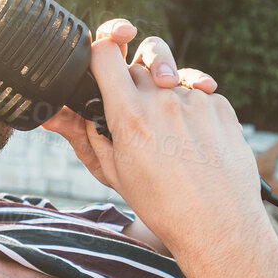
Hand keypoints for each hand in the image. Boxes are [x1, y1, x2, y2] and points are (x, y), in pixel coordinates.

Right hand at [42, 30, 217, 194]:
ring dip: (165, 99)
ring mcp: (194, 100)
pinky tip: (194, 143)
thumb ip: (88, 135)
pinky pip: (199, 95)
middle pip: (137, 67)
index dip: (99, 52)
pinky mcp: (220, 105)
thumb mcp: (114, 172)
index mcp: (128, 115)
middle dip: (133, 85)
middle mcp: (161, 99)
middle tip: (137, 117)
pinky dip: (192, 112)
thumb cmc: (162, 205)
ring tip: (170, 137)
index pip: (105, 52)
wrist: (217, 225)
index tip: (100, 61)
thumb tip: (57, 115)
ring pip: (171, 81)